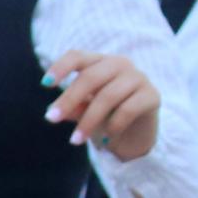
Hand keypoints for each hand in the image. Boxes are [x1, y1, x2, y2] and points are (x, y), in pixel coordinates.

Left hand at [46, 49, 163, 160]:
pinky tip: (104, 141)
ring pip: (108, 96)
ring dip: (88, 120)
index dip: (61, 67)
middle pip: (91, 77)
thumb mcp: (84, 112)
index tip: (45, 84)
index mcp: (99, 62)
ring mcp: (138, 78)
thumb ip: (73, 108)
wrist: (136, 135)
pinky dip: (113, 127)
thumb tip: (54, 112)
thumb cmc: (105, 118)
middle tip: (52, 119)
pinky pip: (128, 109)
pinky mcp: (152, 95)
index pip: (78, 56)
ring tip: (75, 140)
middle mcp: (120, 64)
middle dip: (69, 99)